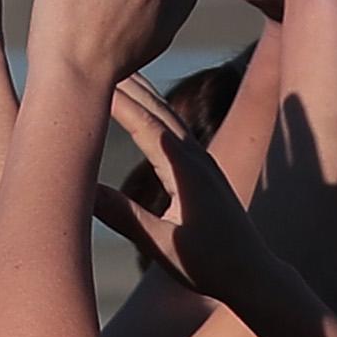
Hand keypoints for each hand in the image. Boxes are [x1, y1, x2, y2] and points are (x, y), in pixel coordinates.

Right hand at [93, 78, 282, 304]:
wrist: (254, 276)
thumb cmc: (209, 267)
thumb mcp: (162, 246)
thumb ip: (124, 217)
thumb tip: (83, 192)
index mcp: (187, 172)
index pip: (144, 124)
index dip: (114, 100)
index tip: (86, 80)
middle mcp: (198, 158)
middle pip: (155, 108)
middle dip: (124, 83)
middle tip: (89, 60)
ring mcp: (204, 161)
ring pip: (167, 114)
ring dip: (139, 90)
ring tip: (112, 71)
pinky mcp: (205, 168)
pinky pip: (174, 128)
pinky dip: (153, 110)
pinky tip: (143, 106)